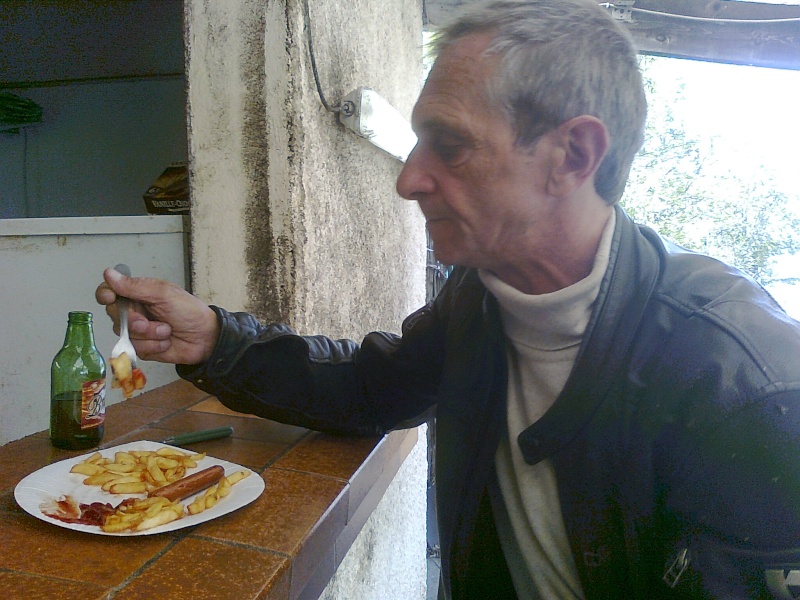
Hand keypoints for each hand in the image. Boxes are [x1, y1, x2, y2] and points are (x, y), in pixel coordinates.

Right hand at [95, 268, 219, 364]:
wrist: (205, 337)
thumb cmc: (189, 311)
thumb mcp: (163, 294)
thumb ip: (135, 286)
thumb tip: (108, 273)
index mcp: (138, 294)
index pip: (109, 291)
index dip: (105, 294)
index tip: (110, 298)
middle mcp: (135, 311)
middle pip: (114, 316)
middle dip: (135, 321)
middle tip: (151, 321)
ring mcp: (138, 331)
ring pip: (125, 335)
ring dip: (149, 335)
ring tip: (167, 331)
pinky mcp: (143, 348)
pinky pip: (136, 349)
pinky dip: (153, 346)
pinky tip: (166, 342)